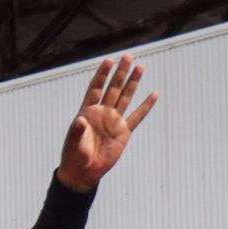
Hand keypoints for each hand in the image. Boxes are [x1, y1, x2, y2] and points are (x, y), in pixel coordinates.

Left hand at [56, 55, 156, 191]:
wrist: (84, 172)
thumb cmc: (74, 156)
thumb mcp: (74, 143)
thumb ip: (77, 131)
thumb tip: (80, 120)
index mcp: (87, 112)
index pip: (96, 88)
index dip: (102, 75)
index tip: (109, 60)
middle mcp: (102, 113)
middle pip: (113, 88)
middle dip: (120, 73)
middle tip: (128, 56)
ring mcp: (114, 121)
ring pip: (126, 98)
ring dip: (133, 83)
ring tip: (140, 67)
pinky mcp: (123, 132)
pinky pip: (137, 116)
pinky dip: (145, 106)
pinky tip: (153, 94)